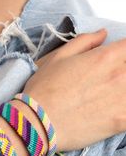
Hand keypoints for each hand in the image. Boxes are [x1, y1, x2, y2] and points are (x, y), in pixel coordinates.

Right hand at [23, 29, 125, 150]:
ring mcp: (124, 100)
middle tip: (106, 80)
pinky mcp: (123, 121)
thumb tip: (103, 34)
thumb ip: (84, 41)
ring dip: (124, 89)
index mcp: (106, 57)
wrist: (37, 121)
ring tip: (109, 94)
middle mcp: (120, 75)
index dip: (123, 51)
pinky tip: (116, 109)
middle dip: (123, 69)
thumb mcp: (58, 57)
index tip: (117, 57)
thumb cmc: (44, 88)